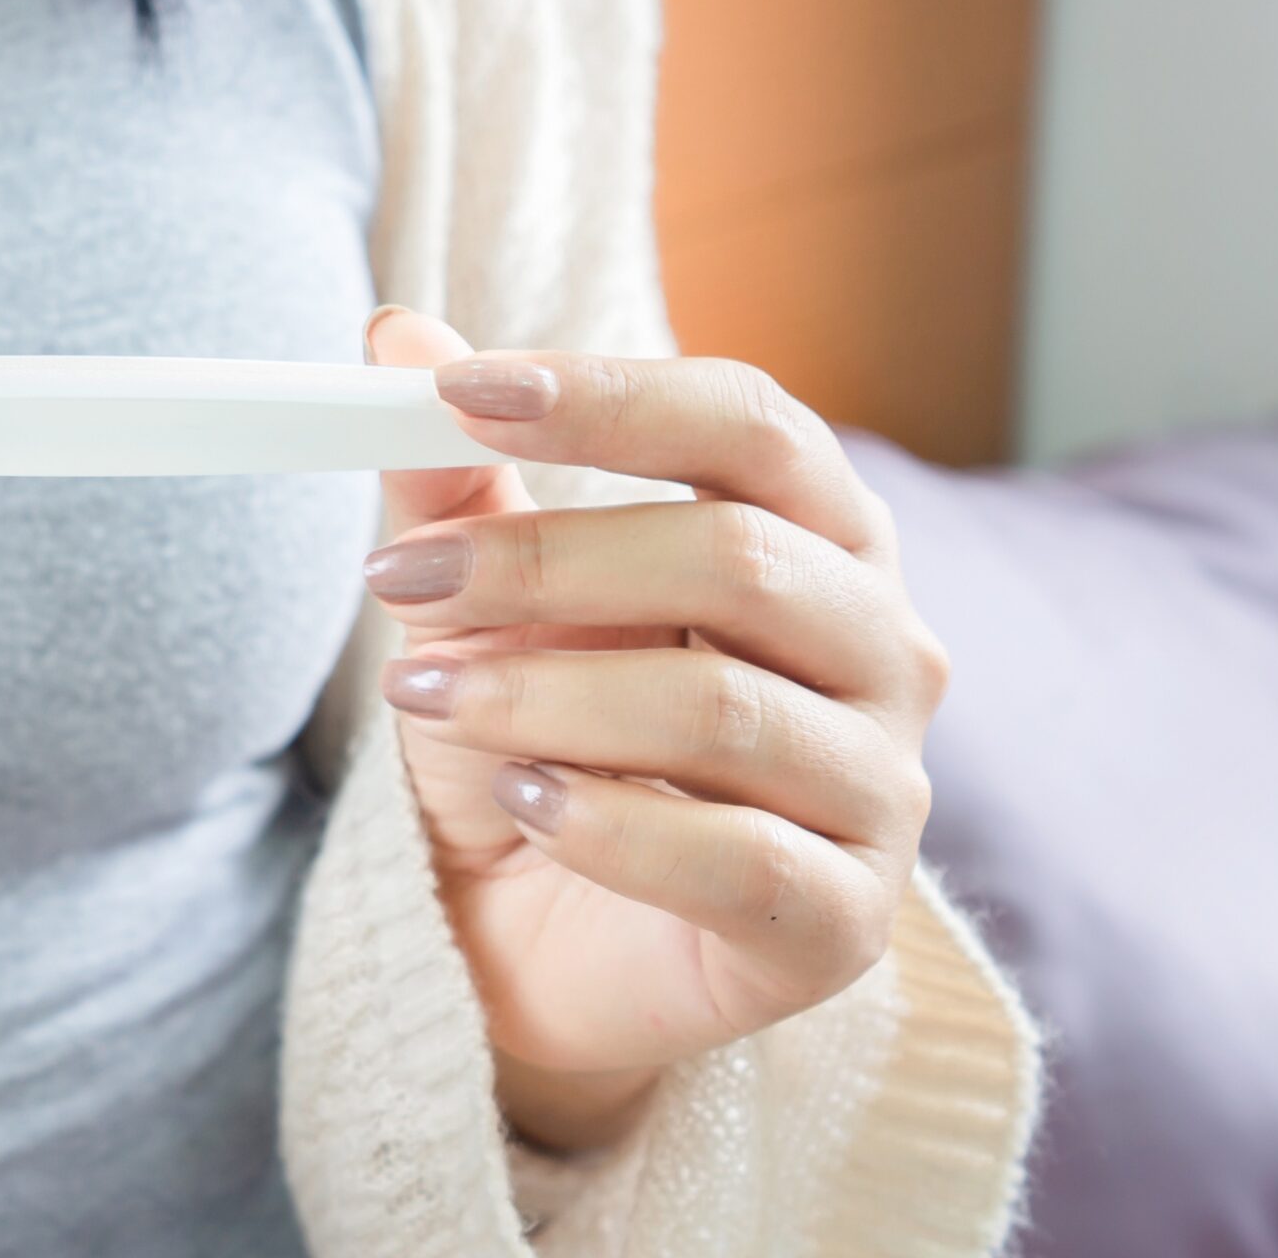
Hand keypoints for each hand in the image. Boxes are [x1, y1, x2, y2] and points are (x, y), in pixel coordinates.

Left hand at [363, 310, 944, 1151]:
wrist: (532, 945)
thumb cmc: (537, 747)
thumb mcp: (483, 608)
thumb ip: (457, 482)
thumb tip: (396, 333)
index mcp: (816, 538)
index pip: (748, 423)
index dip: (609, 398)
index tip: (458, 389)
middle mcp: (880, 648)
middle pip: (738, 557)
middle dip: (544, 563)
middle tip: (397, 579)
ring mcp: (881, 789)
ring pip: (723, 709)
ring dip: (546, 695)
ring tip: (426, 698)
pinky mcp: (843, 921)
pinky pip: (740, 859)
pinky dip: (607, 825)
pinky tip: (522, 803)